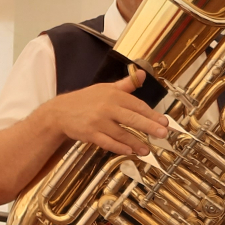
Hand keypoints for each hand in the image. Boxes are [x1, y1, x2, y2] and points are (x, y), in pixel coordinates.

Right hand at [51, 71, 168, 155]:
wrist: (60, 112)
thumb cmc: (85, 100)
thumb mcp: (105, 88)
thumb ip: (126, 84)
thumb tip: (142, 74)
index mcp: (113, 94)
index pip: (137, 105)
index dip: (152, 114)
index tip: (164, 122)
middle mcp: (106, 107)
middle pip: (132, 118)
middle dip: (149, 126)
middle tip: (163, 134)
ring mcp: (98, 121)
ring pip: (121, 133)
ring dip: (135, 143)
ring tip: (147, 150)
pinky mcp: (90, 133)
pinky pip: (107, 142)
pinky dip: (119, 147)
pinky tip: (128, 151)